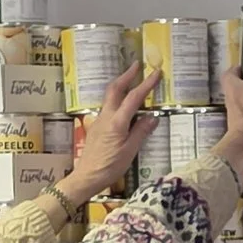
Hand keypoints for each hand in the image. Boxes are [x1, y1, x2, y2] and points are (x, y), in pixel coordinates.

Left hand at [66, 63, 159, 199]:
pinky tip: (124, 103)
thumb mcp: (130, 151)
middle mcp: (106, 117)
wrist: (86, 177)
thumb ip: (141, 132)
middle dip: (127, 75)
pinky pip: (108, 107)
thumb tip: (153, 117)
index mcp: (117, 122)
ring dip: (121, 85)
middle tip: (137, 65)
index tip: (156, 73)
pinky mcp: (97, 127)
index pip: (133, 98)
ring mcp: (99, 120)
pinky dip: (117, 98)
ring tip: (131, 78)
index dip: (146, 84)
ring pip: (110, 97)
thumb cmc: (110, 167)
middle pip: (115, 89)